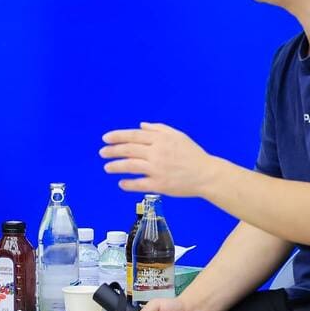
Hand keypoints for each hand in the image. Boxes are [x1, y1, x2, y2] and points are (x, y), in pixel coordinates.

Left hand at [101, 123, 220, 197]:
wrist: (206, 174)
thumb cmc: (193, 154)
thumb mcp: (178, 135)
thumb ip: (158, 129)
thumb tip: (141, 125)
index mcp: (161, 139)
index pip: (133, 135)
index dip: (117, 136)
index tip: (106, 138)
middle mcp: (157, 153)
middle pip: (128, 150)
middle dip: (112, 151)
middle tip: (102, 153)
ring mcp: (157, 169)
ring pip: (130, 166)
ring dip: (116, 166)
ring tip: (107, 167)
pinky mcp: (160, 184)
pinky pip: (139, 184)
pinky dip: (128, 184)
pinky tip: (121, 183)